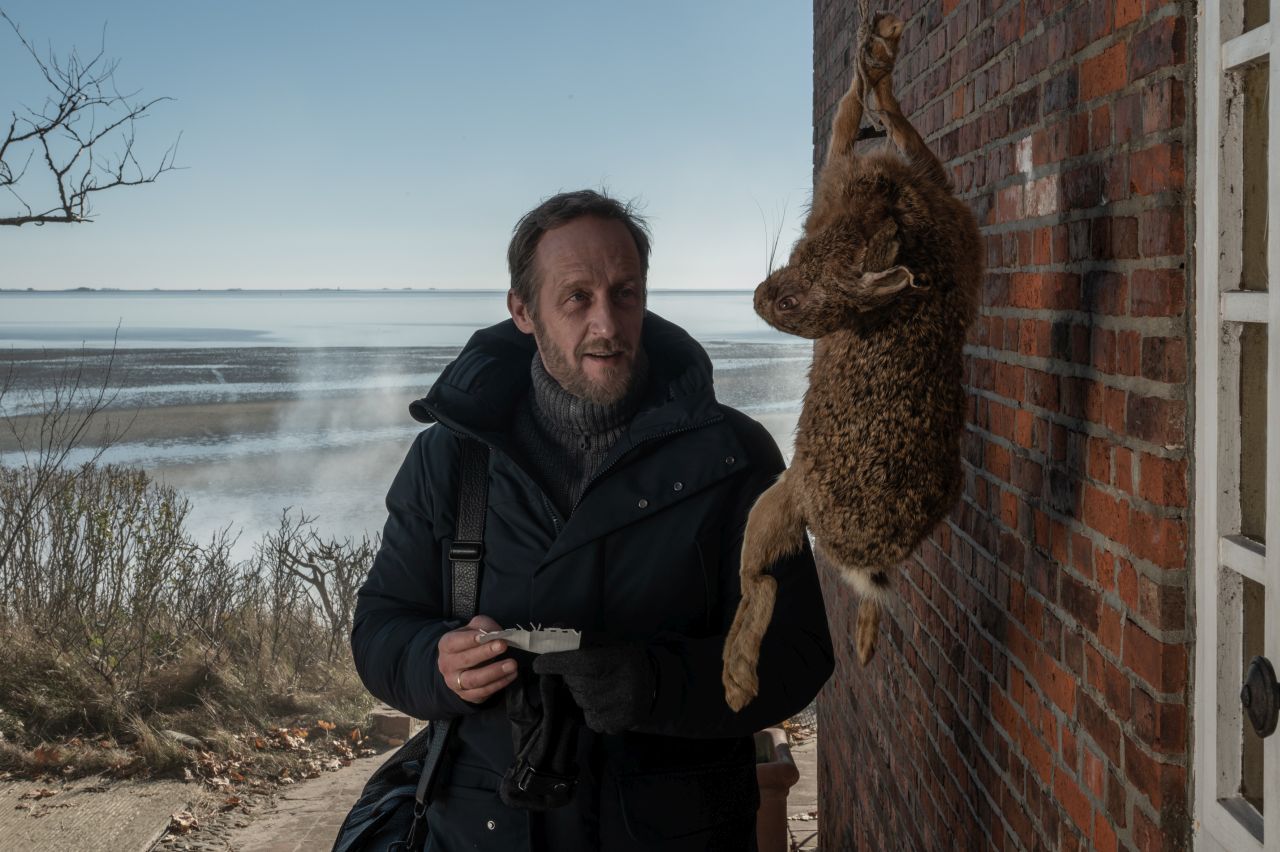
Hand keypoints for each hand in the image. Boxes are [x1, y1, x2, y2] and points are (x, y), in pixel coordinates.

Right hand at [438, 615, 516, 703]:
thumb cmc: (470, 643)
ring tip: (512, 664)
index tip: (484, 636)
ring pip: (474, 680)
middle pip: (466, 660)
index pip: (454, 642)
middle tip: (503, 645)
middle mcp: (447, 665)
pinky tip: (512, 674)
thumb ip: (483, 626)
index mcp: (446, 645)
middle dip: (485, 653)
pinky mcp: (467, 695)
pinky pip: (483, 691)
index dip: (468, 639)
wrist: (462, 667)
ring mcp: (455, 683)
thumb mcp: (474, 629)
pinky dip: (499, 683)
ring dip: (495, 672)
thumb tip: (495, 633)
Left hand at [533, 643, 655, 734]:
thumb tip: (552, 630)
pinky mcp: (618, 724)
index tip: (538, 664)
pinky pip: (590, 718)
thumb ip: (581, 638)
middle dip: (572, 678)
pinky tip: (604, 702)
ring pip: (582, 702)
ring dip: (582, 695)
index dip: (558, 663)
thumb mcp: (608, 643)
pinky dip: (590, 711)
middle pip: (578, 684)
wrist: (654, 685)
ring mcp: (621, 707)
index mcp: (620, 659)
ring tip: (599, 687)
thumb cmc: (624, 660)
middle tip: (583, 673)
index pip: (583, 662)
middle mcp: (623, 684)